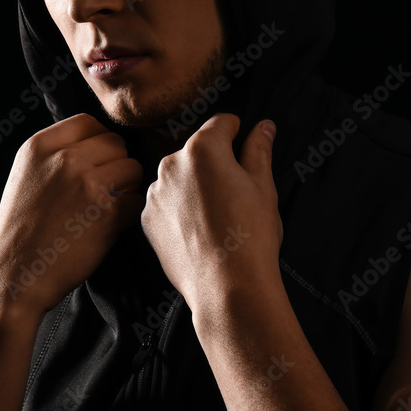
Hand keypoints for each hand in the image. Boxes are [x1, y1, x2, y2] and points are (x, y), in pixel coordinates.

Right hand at [0, 113, 143, 314]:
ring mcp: (87, 184)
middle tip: (102, 191)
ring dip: (126, 188)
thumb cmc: (21, 231)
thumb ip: (56, 155)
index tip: (94, 164)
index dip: (98, 142)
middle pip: (115, 143)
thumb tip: (98, 142)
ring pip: (132, 168)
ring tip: (105, 209)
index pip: (88, 122)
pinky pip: (136, 199)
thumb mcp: (25, 177)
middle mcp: (63, 159)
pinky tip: (107, 226)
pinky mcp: (106, 212)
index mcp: (39, 147)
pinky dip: (128, 214)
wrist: (14, 276)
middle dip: (115, 165)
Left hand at [140, 113, 281, 303]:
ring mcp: (155, 192)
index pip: (221, 123)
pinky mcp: (146, 218)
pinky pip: (165, 202)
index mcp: (203, 149)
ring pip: (179, 176)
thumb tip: (264, 126)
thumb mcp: (263, 187)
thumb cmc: (250, 235)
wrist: (226, 286)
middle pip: (197, 151)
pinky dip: (179, 208)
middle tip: (234, 193)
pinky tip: (198, 229)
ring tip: (215, 216)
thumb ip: (259, 150)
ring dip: (194, 185)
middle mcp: (171, 164)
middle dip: (214, 163)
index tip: (244, 147)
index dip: (237, 132)